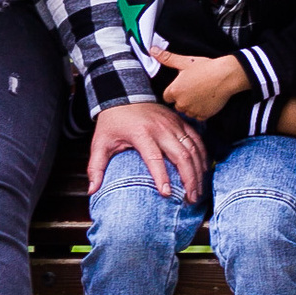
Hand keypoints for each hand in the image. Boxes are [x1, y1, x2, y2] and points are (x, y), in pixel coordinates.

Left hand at [90, 99, 208, 203]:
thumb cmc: (112, 122)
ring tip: (198, 192)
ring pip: (193, 149)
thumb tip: (92, 191)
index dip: (161, 177)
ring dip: (198, 171)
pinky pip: (197, 140)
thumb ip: (96, 167)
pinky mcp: (180, 122)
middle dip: (189, 179)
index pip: (154, 158)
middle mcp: (161, 128)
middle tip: (191, 199)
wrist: (124, 95)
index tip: (167, 194)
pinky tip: (203, 172)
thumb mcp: (100, 143)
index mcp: (141, 133)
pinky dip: (203, 156)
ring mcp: (173, 124)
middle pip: (181, 155)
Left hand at [150, 47, 251, 120]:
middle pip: (177, 105)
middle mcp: (181, 103)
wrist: (225, 76)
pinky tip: (207, 100)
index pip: (167, 97)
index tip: (183, 85)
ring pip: (188, 111)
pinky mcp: (203, 116)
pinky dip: (201, 110)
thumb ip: (167, 58)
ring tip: (201, 93)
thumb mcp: (185, 61)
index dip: (174, 91)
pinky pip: (198, 116)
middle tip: (194, 87)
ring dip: (191, 105)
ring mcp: (192, 110)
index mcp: (174, 90)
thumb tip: (152, 50)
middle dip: (183, 98)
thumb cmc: (206, 67)